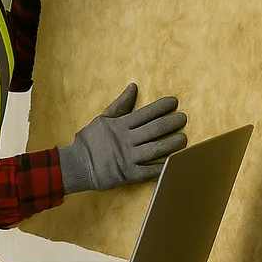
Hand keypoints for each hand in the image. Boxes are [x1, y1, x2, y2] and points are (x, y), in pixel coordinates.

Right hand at [57, 83, 187, 193]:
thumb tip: (133, 87)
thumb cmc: (90, 140)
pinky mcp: (130, 174)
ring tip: (184, 139)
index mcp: (121, 125)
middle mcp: (127, 140)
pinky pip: (150, 171)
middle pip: (154, 129)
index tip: (174, 102)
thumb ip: (120, 104)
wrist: (77, 164)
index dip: (161, 107)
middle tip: (183, 118)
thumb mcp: (103, 118)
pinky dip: (163, 167)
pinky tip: (175, 162)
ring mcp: (129, 157)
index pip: (145, 113)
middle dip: (171, 123)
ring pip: (156, 149)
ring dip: (172, 143)